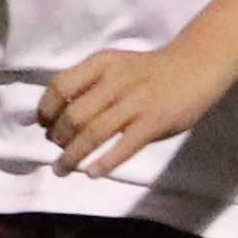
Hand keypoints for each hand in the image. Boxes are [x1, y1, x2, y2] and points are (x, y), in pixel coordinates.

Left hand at [37, 43, 230, 178]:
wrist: (195, 67)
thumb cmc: (147, 72)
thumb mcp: (114, 66)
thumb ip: (88, 84)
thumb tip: (56, 114)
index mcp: (102, 64)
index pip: (61, 85)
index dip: (46, 108)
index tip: (42, 124)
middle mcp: (116, 81)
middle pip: (74, 114)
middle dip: (58, 136)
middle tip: (55, 147)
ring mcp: (137, 103)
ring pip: (94, 133)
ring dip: (73, 155)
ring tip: (61, 168)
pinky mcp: (155, 122)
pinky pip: (124, 146)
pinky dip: (105, 162)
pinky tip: (92, 173)